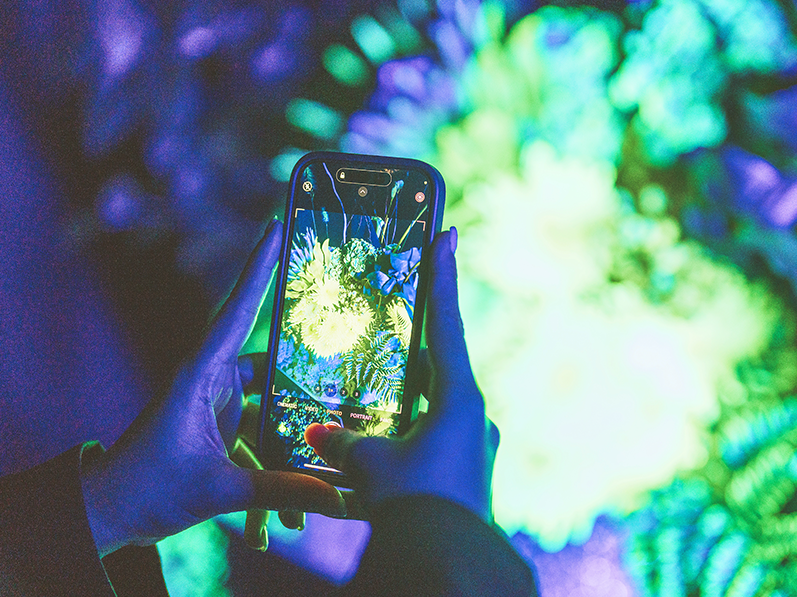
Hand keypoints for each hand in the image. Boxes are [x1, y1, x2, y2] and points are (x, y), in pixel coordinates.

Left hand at [81, 219, 346, 556]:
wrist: (109, 513)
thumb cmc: (147, 489)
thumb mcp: (216, 490)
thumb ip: (278, 491)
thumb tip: (336, 499)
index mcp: (200, 375)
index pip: (236, 312)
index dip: (258, 269)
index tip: (276, 228)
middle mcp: (212, 380)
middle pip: (272, 360)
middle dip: (308, 365)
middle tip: (349, 356)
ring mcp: (218, 403)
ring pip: (272, 401)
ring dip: (294, 429)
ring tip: (330, 450)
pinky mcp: (222, 425)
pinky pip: (262, 430)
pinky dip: (277, 458)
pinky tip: (292, 498)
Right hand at [304, 227, 499, 521]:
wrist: (447, 564)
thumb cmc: (414, 504)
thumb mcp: (371, 466)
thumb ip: (345, 441)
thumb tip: (321, 433)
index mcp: (460, 399)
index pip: (446, 323)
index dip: (443, 276)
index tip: (448, 233)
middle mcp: (475, 417)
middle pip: (441, 364)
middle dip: (414, 344)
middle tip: (396, 314)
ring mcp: (476, 446)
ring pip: (436, 406)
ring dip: (407, 397)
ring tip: (374, 391)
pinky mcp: (468, 473)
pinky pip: (434, 438)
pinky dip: (408, 431)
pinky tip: (383, 440)